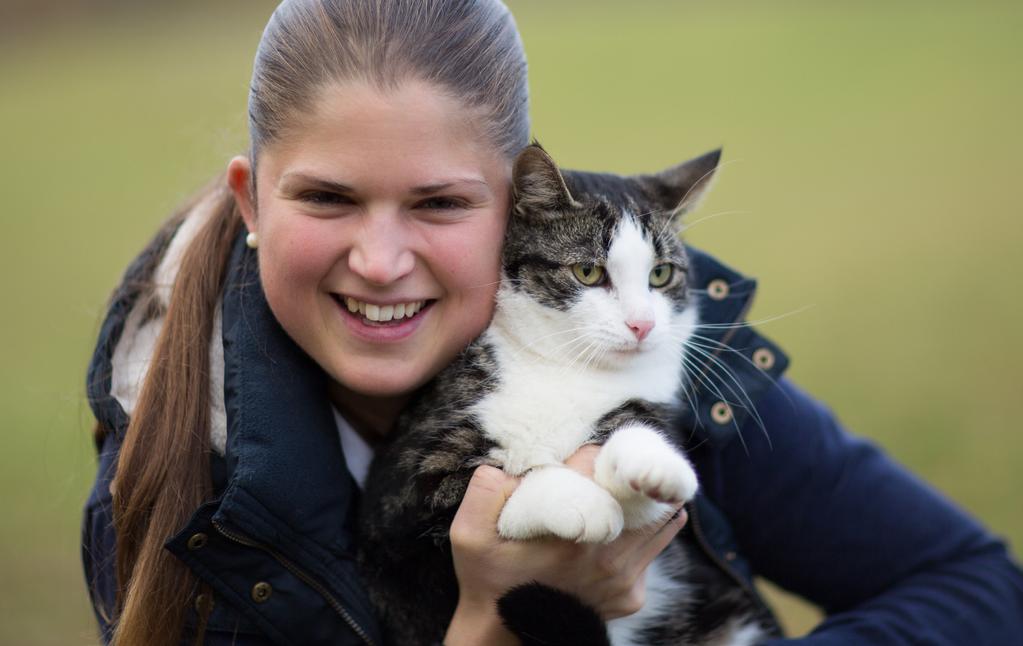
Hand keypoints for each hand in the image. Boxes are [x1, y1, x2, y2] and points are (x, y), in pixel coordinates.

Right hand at [443, 446, 687, 644]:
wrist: (504, 635)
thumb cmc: (489, 579)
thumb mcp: (469, 534)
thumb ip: (486, 488)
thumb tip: (514, 464)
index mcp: (570, 530)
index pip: (598, 466)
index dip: (590, 455)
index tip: (579, 459)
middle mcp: (605, 553)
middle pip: (643, 493)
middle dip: (631, 476)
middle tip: (616, 469)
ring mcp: (623, 577)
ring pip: (662, 522)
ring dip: (648, 503)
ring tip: (629, 492)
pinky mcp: (631, 596)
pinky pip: (653, 553)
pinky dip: (646, 535)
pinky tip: (622, 529)